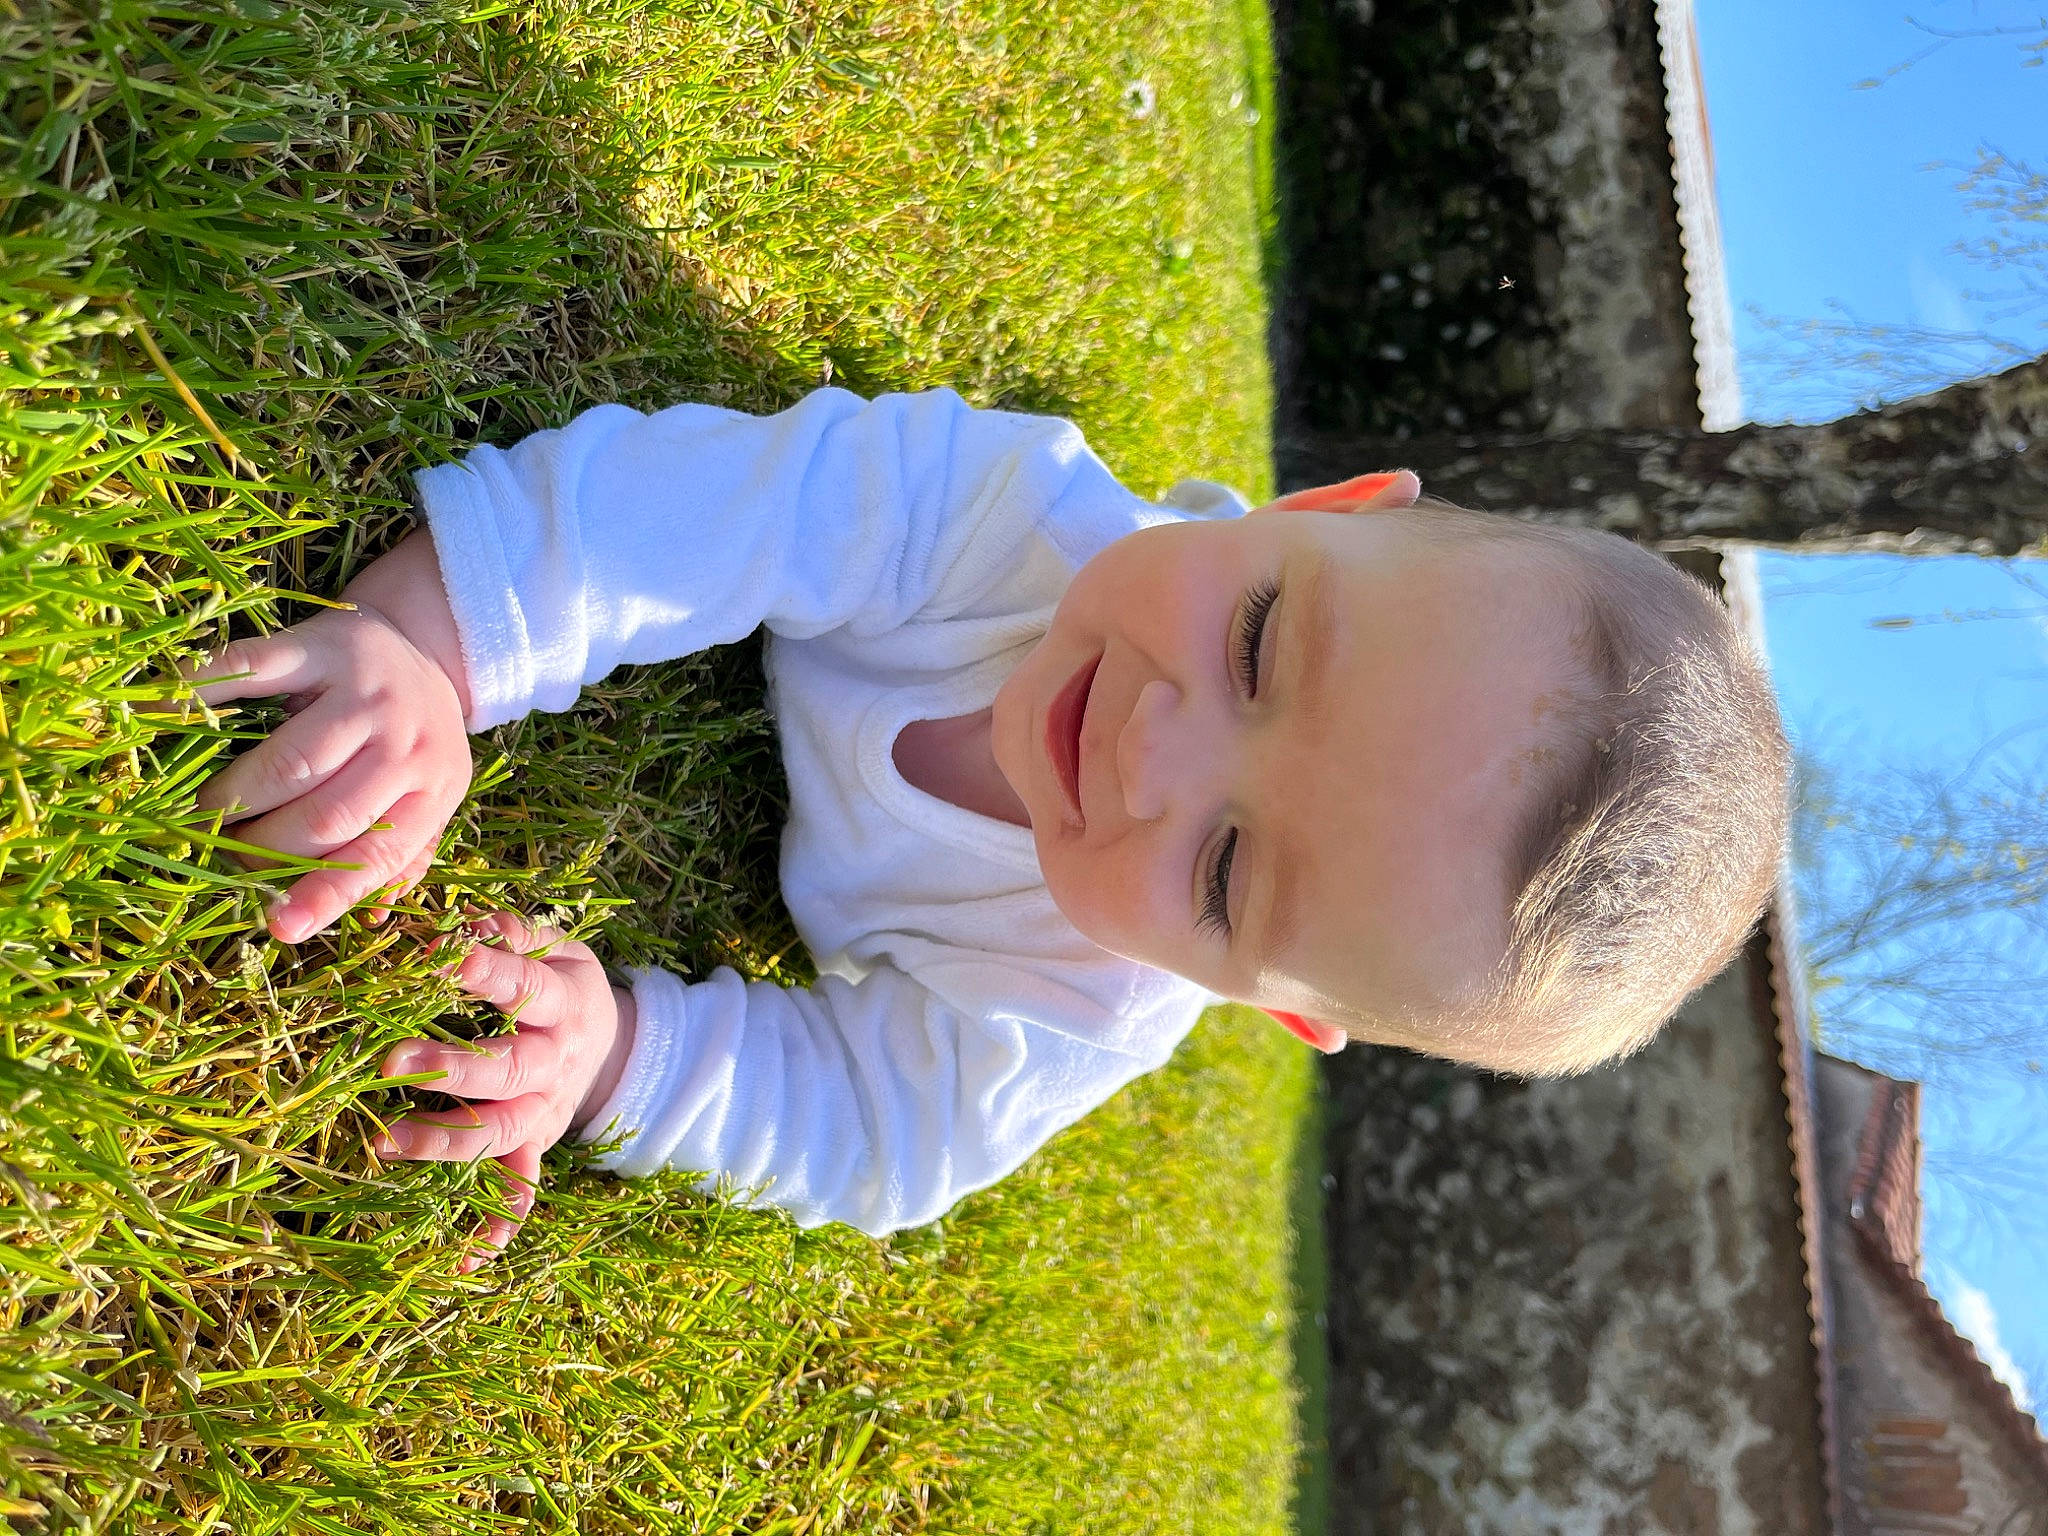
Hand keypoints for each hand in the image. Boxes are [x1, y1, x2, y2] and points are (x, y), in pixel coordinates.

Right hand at [134, 602, 471, 941]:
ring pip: (290, 763)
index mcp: (431, 792)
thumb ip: (401, 858)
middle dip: (262, 848)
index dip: (325, 895)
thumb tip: (366, 921)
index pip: (377, 857)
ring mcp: (365, 692)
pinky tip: (165, 712)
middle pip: (323, 817)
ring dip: (233, 798)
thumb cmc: (412, 742)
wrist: (425, 646)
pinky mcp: (323, 646)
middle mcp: (404, 744)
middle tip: (222, 853)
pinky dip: (204, 692)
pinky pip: (256, 671)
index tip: (279, 927)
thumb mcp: (429, 798)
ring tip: (200, 814)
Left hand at [375, 910, 637, 1273]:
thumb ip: (514, 933)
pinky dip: (502, 1221)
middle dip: (452, 1067)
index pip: (524, 985)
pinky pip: (522, 1186)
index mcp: (563, 1001)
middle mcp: (556, 1061)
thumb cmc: (561, 981)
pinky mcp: (537, 1144)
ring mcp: (546, 1110)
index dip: (488, 973)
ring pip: (500, 1133)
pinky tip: (473, 1254)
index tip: (443, 958)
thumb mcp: (556, 946)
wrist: (613, 1045)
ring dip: (446, 1141)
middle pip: (508, 1069)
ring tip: (383, 1143)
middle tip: (390, 1062)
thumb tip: (469, 923)